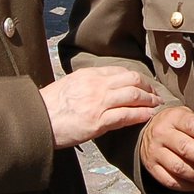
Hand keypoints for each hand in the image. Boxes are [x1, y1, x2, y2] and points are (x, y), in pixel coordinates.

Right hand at [40, 66, 160, 148]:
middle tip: (155, 94)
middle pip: (132, 79)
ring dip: (149, 100)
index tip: (145, 84)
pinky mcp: (97, 121)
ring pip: (133, 95)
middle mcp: (96, 85)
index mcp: (88, 75)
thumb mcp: (70, 85)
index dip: (137, 78)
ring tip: (156, 105)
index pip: (121, 71)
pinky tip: (148, 116)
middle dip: (148, 86)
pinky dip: (141, 114)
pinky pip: (126, 115)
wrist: (37, 120)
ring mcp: (98, 103)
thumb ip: (88, 83)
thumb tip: (103, 86)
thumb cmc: (49, 106)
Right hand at [137, 106, 193, 191]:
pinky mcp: (151, 168)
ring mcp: (154, 152)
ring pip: (177, 167)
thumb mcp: (188, 117)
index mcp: (173, 118)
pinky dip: (187, 185)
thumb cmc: (176, 126)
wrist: (148, 132)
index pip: (192, 125)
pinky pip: (169, 181)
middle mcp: (161, 134)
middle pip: (185, 148)